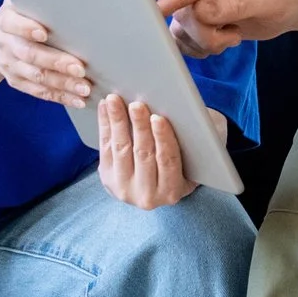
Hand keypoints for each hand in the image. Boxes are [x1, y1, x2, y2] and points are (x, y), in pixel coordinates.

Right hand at [0, 0, 90, 108]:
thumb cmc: (21, 14)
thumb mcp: (22, 0)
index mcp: (6, 20)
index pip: (12, 23)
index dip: (26, 28)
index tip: (43, 32)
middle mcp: (5, 43)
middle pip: (29, 54)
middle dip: (56, 61)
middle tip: (80, 68)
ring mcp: (11, 65)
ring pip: (37, 77)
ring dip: (62, 84)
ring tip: (85, 87)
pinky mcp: (18, 81)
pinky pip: (40, 92)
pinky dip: (60, 97)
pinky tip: (79, 100)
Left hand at [96, 94, 197, 208]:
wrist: (156, 184)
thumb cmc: (184, 160)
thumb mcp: (193, 158)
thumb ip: (192, 142)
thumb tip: (186, 112)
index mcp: (172, 191)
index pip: (168, 161)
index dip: (163, 139)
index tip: (158, 118)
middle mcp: (147, 196)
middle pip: (143, 154)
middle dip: (139, 126)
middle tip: (136, 104)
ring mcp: (124, 189)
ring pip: (121, 150)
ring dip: (117, 122)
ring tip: (115, 100)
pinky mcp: (107, 179)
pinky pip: (105, 148)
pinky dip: (105, 124)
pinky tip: (106, 107)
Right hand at [159, 0, 297, 54]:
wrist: (287, 3)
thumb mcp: (269, 1)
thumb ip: (235, 5)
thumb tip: (201, 11)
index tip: (160, 8)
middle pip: (186, 8)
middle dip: (207, 33)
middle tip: (233, 37)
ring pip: (181, 24)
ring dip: (205, 41)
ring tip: (231, 35)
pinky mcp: (191, 5)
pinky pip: (181, 32)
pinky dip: (199, 44)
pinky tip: (219, 38)